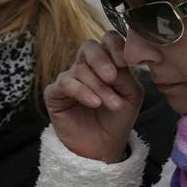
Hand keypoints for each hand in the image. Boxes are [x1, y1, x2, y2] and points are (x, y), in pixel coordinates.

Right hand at [44, 31, 142, 163]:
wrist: (104, 146)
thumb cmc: (118, 119)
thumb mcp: (131, 95)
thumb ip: (126, 75)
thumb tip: (118, 60)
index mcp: (106, 62)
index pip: (107, 40)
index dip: (115, 45)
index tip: (124, 61)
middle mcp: (86, 67)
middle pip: (89, 47)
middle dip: (102, 60)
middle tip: (112, 78)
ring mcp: (69, 78)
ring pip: (80, 69)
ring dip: (98, 87)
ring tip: (111, 104)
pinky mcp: (55, 93)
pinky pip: (66, 83)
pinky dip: (82, 92)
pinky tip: (94, 103)